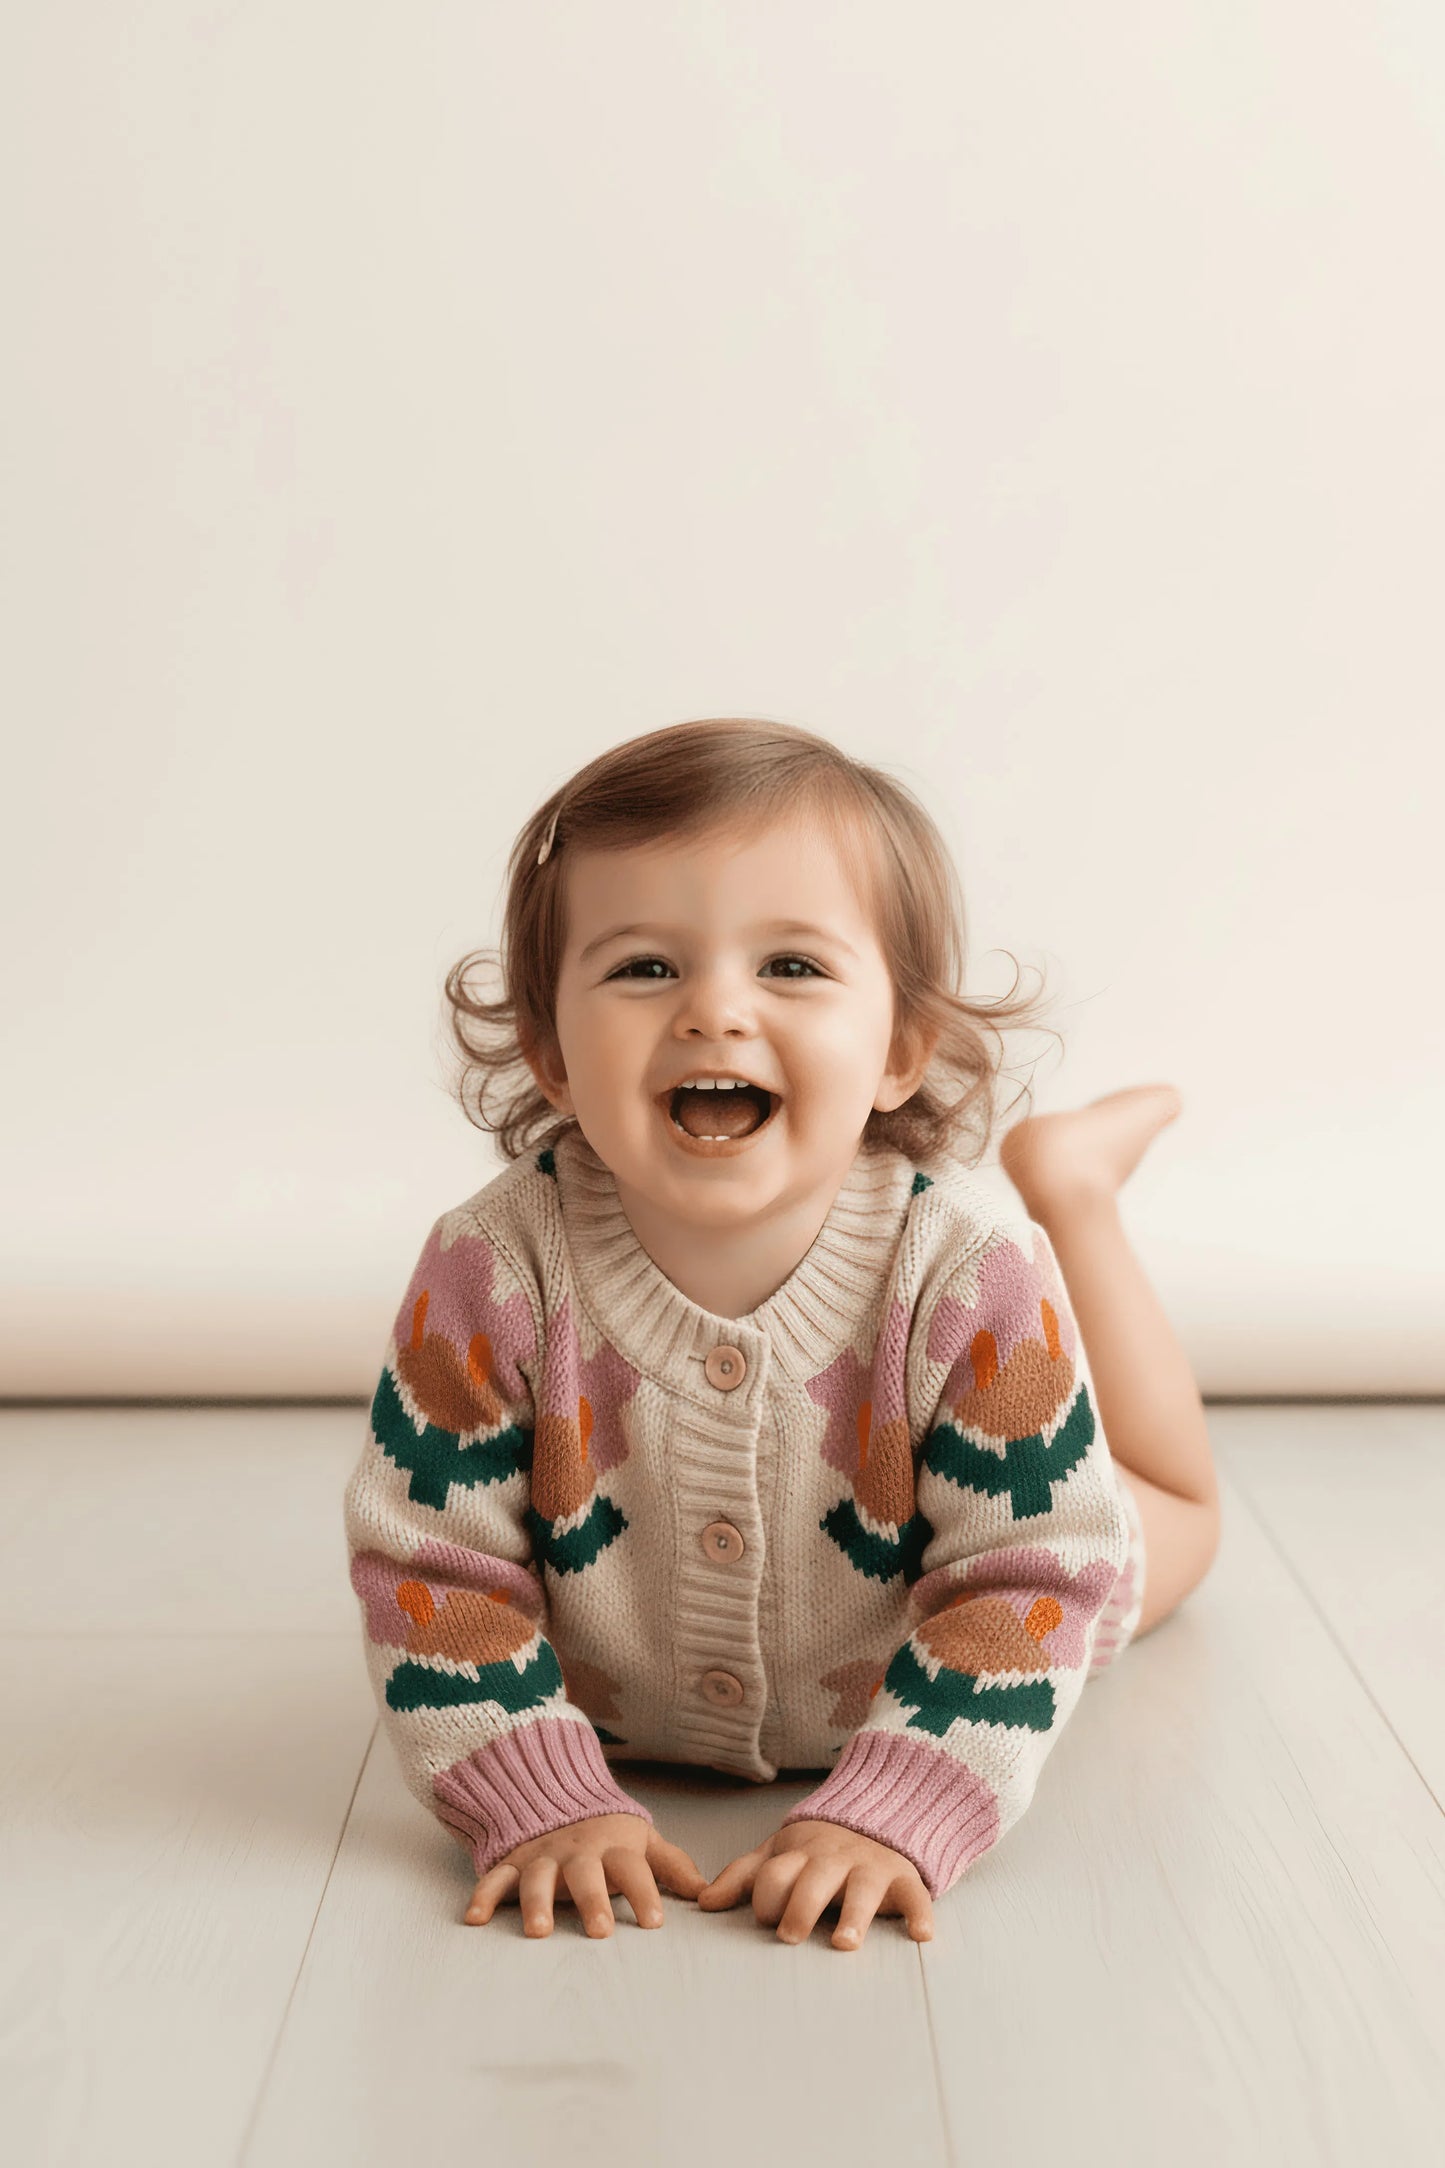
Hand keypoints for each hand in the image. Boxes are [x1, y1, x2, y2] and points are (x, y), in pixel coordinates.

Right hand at [463, 1813, 707, 1937]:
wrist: (556, 1793)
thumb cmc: (607, 1832)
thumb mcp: (643, 1840)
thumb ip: (672, 1866)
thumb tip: (707, 1894)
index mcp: (614, 1847)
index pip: (634, 1869)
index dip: (646, 1893)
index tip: (655, 1923)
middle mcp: (578, 1852)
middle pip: (586, 1874)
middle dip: (593, 1900)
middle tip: (600, 1931)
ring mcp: (543, 1855)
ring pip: (539, 1877)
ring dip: (537, 1903)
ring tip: (538, 1933)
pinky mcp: (513, 1861)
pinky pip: (496, 1877)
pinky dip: (484, 1895)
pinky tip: (475, 1919)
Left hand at [696, 1818, 933, 1949]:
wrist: (878, 1815)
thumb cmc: (818, 1850)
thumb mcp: (779, 1854)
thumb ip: (743, 1877)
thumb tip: (703, 1902)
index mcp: (801, 1854)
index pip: (776, 1872)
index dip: (767, 1895)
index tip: (765, 1919)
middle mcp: (835, 1858)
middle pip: (814, 1878)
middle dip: (801, 1905)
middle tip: (789, 1934)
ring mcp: (871, 1867)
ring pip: (862, 1887)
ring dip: (854, 1914)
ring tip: (844, 1943)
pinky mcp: (904, 1877)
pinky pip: (915, 1894)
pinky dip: (919, 1913)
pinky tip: (920, 1935)